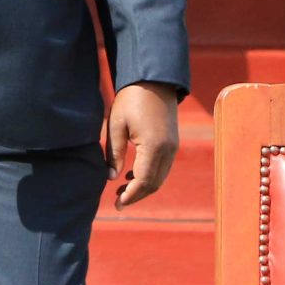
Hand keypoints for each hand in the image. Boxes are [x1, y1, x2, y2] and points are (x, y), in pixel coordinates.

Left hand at [104, 82, 182, 207]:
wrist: (154, 79)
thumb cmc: (131, 99)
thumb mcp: (116, 124)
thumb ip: (114, 153)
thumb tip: (111, 178)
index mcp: (154, 146)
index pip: (143, 181)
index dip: (131, 196)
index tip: (117, 204)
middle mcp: (168, 150)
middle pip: (154, 184)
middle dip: (137, 195)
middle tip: (117, 201)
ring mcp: (173, 147)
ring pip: (160, 178)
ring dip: (143, 187)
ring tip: (122, 190)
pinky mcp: (173, 142)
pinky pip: (163, 167)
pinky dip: (150, 176)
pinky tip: (133, 175)